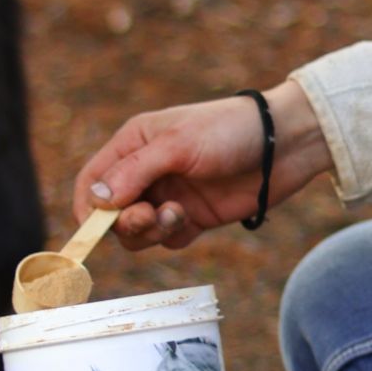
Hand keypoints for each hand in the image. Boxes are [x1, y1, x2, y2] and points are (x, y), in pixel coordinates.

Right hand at [71, 79, 331, 249]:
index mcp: (134, 144)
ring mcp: (169, 196)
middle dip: (126, 222)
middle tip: (149, 216)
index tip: (94, 227)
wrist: (284, 144)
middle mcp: (146, 172)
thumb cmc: (229, 131)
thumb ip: (133, 172)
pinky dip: (174, 236)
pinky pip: (167, 240)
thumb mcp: (177, 145)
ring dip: (151, 231)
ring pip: (138, 232)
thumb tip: (95, 202)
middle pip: (111, 214)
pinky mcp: (192, 217)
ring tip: (178, 216)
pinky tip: (194, 220)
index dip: (87, 208)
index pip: (92, 181)